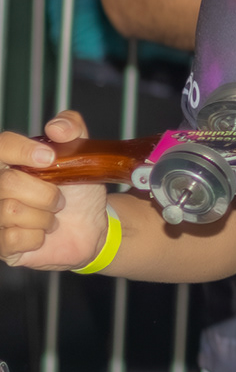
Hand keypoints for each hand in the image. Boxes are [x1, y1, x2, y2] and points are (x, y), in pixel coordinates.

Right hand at [0, 111, 108, 269]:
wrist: (91, 226)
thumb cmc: (79, 190)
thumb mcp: (83, 155)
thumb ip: (72, 130)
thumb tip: (57, 127)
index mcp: (12, 161)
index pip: (2, 146)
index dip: (21, 150)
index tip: (49, 158)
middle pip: (8, 182)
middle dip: (46, 193)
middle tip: (60, 199)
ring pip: (10, 211)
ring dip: (44, 217)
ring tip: (52, 217)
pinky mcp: (1, 243)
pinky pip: (13, 238)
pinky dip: (38, 237)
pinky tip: (42, 235)